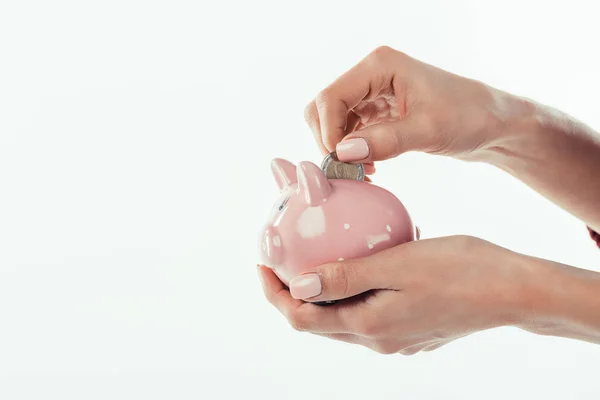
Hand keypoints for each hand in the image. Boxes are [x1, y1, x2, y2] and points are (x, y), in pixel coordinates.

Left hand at [258, 236, 537, 354]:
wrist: (513, 290)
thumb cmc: (459, 269)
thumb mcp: (396, 264)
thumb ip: (344, 278)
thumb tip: (297, 287)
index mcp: (368, 326)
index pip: (302, 318)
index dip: (275, 294)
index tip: (263, 263)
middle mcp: (378, 340)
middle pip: (319, 321)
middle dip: (295, 291)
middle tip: (286, 255)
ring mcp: (396, 338)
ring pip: (344, 316)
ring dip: (326, 290)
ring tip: (322, 253)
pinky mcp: (411, 329)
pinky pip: (370, 311)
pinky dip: (355, 289)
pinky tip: (366, 261)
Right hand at [304, 45, 599, 230]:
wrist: (494, 124)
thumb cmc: (470, 117)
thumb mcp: (428, 130)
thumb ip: (384, 141)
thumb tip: (343, 153)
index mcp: (380, 66)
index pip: (331, 98)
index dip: (329, 132)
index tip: (343, 161)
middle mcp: (371, 75)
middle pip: (324, 108)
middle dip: (330, 140)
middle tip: (349, 168)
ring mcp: (373, 94)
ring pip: (333, 122)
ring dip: (341, 149)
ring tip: (363, 171)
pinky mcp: (379, 112)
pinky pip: (350, 132)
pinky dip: (353, 151)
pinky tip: (370, 166)